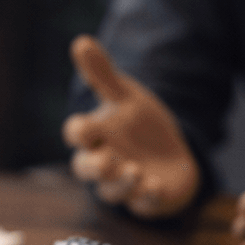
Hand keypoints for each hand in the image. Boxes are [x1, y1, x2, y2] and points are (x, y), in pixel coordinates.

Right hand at [62, 35, 199, 218]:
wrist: (169, 155)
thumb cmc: (139, 126)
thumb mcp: (126, 97)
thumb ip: (103, 75)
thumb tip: (81, 41)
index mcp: (95, 135)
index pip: (76, 134)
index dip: (78, 132)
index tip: (86, 127)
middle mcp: (102, 162)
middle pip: (85, 169)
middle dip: (95, 166)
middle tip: (108, 159)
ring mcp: (122, 183)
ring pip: (110, 191)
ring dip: (121, 182)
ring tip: (136, 171)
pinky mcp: (144, 199)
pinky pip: (142, 203)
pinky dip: (147, 196)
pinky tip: (156, 185)